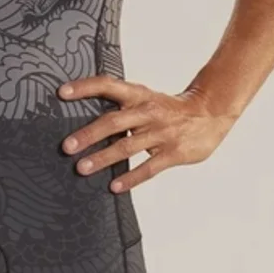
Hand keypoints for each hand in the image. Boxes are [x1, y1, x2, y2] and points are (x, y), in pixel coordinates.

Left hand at [58, 77, 235, 191]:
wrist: (211, 112)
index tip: (62, 93)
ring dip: (103, 158)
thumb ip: (122, 108)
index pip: (108, 85)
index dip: (85, 87)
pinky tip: (114, 187)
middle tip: (67, 146)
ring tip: (82, 168)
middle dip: (89, 134)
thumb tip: (84, 120)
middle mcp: (148, 112)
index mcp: (139, 95)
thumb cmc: (169, 109)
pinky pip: (149, 168)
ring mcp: (162, 133)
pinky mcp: (174, 152)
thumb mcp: (146, 99)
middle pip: (114, 121)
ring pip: (128, 146)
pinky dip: (131, 178)